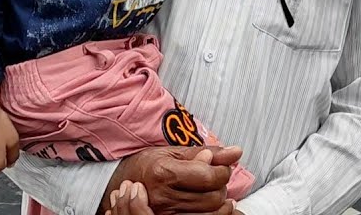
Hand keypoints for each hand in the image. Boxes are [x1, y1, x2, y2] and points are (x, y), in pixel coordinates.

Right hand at [103, 147, 240, 214]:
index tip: (220, 167)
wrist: (124, 183)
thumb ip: (208, 152)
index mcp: (164, 173)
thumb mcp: (176, 152)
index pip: (209, 177)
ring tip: (215, 193)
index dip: (223, 170)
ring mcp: (163, 214)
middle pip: (212, 198)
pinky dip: (213, 214)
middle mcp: (162, 197)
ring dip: (220, 203)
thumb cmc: (152, 164)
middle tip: (216, 179)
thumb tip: (236, 152)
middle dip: (222, 187)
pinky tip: (214, 206)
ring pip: (210, 214)